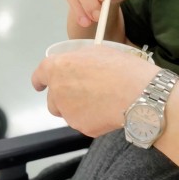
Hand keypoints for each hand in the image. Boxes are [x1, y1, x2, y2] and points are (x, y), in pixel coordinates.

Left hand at [32, 46, 155, 136]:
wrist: (138, 94)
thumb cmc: (121, 67)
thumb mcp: (98, 52)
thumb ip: (79, 61)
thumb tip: (76, 67)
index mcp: (58, 68)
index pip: (40, 75)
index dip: (40, 80)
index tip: (40, 85)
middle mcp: (57, 91)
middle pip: (53, 99)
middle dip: (63, 98)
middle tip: (85, 93)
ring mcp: (68, 112)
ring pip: (68, 113)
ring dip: (78, 109)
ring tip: (101, 103)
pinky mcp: (82, 127)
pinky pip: (84, 123)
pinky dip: (92, 120)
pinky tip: (108, 112)